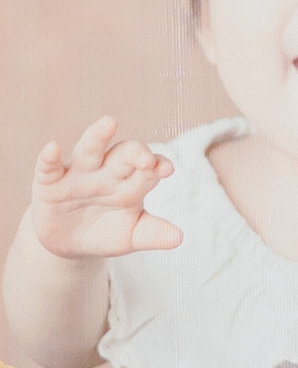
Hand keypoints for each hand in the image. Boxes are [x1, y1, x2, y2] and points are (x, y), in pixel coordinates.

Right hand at [27, 119, 181, 263]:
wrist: (70, 244)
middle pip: (123, 155)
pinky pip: (49, 167)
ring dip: (98, 137)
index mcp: (131, 183)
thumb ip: (153, 234)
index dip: (157, 166)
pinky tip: (52, 148)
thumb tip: (179, 238)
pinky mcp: (50, 182)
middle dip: (135, 153)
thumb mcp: (131, 237)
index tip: (167, 168)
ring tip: (109, 123)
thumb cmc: (106, 232)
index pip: (148, 170)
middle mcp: (107, 172)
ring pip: (89, 151)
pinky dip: (49, 158)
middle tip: (145, 158)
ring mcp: (78, 174)